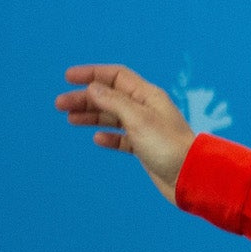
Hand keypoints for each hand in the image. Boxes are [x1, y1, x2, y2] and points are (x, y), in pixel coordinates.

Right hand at [54, 64, 198, 203]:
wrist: (191, 177)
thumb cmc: (169, 146)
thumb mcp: (138, 119)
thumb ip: (114, 102)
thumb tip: (92, 87)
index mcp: (148, 96)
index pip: (117, 76)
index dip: (92, 74)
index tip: (68, 77)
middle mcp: (148, 110)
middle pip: (110, 96)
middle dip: (85, 98)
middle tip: (59, 105)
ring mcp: (146, 129)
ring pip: (113, 117)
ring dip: (91, 116)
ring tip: (70, 119)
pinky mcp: (146, 148)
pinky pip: (123, 139)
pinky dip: (109, 137)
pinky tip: (98, 139)